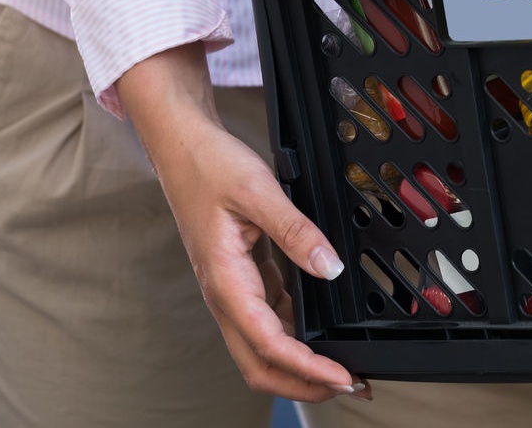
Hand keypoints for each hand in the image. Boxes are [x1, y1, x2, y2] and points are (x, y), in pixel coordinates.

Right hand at [118, 45, 371, 402]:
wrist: (180, 146)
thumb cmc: (209, 165)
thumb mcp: (258, 191)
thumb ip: (296, 231)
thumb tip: (329, 267)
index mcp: (225, 280)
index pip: (269, 344)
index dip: (308, 367)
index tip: (343, 375)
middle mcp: (225, 294)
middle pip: (260, 364)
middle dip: (303, 384)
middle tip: (350, 384)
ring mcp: (231, 289)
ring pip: (262, 347)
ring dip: (300, 364)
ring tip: (341, 365)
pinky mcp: (240, 277)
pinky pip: (266, 320)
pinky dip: (293, 335)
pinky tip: (318, 330)